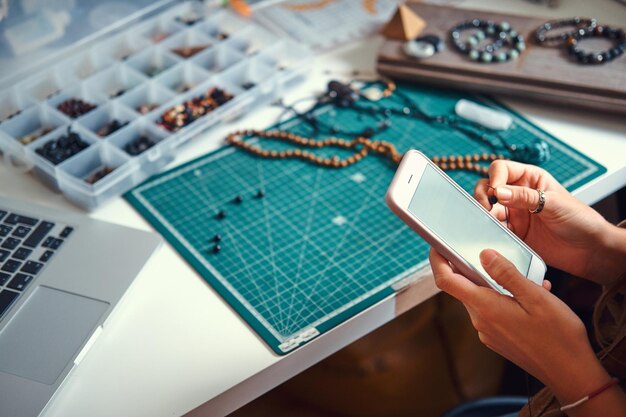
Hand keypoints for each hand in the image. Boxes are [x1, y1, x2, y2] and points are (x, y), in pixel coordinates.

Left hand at [429, 248, 613, 408]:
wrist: (571, 373)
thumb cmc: (558, 337)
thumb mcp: (535, 297)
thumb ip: (506, 274)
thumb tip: (484, 254)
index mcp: (485, 307)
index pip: (446, 281)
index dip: (437, 260)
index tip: (438, 246)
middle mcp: (481, 321)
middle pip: (464, 287)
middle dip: (477, 269)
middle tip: (499, 257)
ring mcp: (488, 332)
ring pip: (481, 298)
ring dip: (497, 285)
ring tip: (528, 282)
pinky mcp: (497, 339)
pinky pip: (493, 312)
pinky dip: (505, 300)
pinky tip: (530, 299)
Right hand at [474, 160, 625, 285]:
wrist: (589, 250)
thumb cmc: (580, 220)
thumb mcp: (554, 203)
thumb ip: (525, 197)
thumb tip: (498, 191)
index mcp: (530, 179)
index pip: (502, 169)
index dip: (495, 177)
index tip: (495, 191)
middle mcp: (519, 194)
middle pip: (488, 187)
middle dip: (483, 195)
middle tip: (486, 208)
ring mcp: (514, 214)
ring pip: (488, 209)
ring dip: (484, 214)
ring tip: (490, 222)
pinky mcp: (513, 233)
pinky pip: (494, 229)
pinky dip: (489, 231)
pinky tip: (493, 234)